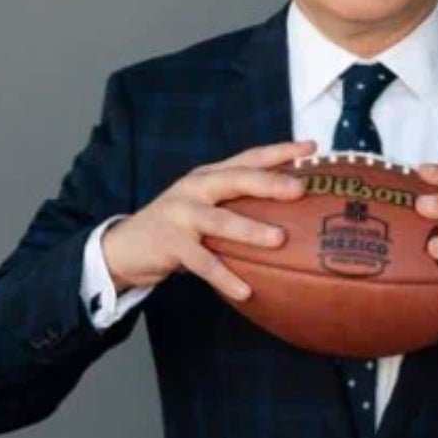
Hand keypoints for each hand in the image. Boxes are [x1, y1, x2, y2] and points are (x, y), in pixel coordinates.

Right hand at [101, 140, 314, 299]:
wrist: (126, 246)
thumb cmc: (180, 226)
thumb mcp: (207, 206)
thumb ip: (238, 204)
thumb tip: (294, 214)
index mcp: (209, 175)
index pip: (249, 157)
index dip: (280, 151)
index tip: (312, 147)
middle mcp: (195, 188)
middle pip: (235, 179)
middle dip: (268, 183)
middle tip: (299, 190)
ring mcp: (180, 214)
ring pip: (220, 220)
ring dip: (251, 230)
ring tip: (279, 240)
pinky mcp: (169, 243)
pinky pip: (202, 262)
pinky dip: (224, 277)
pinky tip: (245, 291)